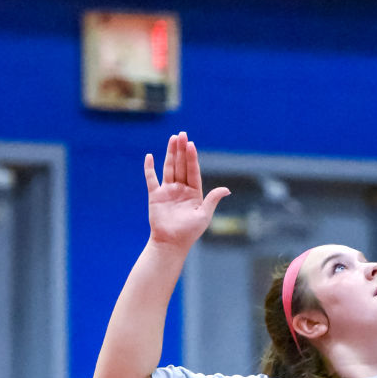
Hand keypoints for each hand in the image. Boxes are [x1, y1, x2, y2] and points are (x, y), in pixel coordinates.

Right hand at [145, 132, 229, 249]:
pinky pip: (151, 179)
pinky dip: (149, 168)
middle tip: (182, 134)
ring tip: (172, 139)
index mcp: (194, 192)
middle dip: (182, 150)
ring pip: (169, 168)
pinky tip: (150, 156)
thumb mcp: (204, 215)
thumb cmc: (189, 232)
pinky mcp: (155, 196)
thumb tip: (227, 189)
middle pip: (181, 165)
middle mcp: (181, 189)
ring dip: (170, 153)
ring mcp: (168, 191)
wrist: (171, 243)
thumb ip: (212, 200)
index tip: (191, 144)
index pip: (193, 171)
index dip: (192, 158)